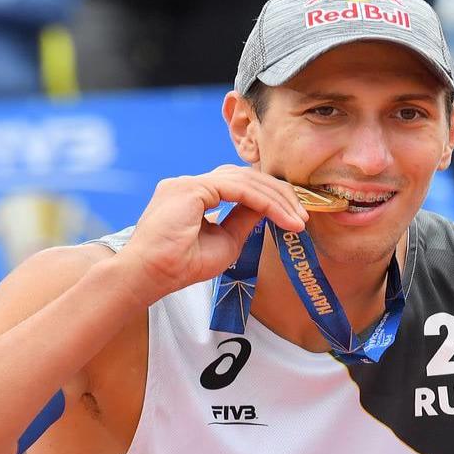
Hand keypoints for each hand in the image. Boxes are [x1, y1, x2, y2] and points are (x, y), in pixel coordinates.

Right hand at [116, 165, 307, 305]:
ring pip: (244, 179)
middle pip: (245, 177)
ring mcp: (188, 183)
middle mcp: (190, 184)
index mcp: (194, 195)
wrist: (149, 276)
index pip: (239, 185)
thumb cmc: (180, 266)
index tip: (295, 217)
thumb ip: (244, 221)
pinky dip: (263, 201)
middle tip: (304, 215)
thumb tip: (268, 209)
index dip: (270, 197)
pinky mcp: (190, 188)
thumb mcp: (225, 242)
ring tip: (298, 219)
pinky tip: (282, 216)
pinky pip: (237, 188)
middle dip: (279, 194)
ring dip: (276, 198)